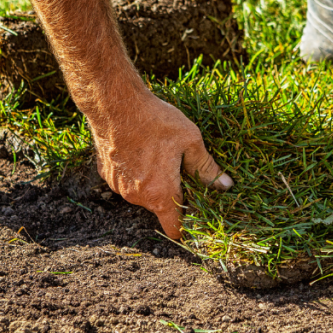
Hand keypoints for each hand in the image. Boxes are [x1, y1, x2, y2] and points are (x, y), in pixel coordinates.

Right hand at [90, 91, 232, 238]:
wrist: (114, 104)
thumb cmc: (156, 121)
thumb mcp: (191, 141)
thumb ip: (207, 168)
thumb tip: (225, 185)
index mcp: (161, 194)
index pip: (173, 228)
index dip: (185, 225)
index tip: (193, 214)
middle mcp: (137, 197)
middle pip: (159, 207)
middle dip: (171, 193)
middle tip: (178, 167)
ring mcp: (119, 187)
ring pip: (142, 193)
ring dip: (151, 181)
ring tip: (157, 153)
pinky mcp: (106, 174)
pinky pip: (126, 180)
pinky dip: (134, 172)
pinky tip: (138, 149)